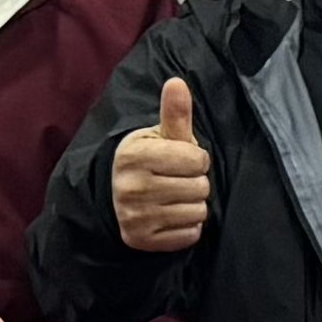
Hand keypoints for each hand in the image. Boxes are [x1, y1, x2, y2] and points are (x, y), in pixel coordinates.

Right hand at [109, 75, 212, 254]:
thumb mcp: (161, 135)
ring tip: (174, 197)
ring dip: (193, 205)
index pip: (198, 160)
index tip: (181, 160)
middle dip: (196, 182)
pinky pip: (190, 235)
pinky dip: (188, 227)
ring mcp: (133, 216)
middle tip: (176, 180)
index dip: (197, 159)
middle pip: (201, 187)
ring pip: (198, 212)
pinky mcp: (141, 240)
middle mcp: (129, 187)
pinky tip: (171, 216)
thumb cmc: (152, 159)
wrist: (120, 195)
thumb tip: (177, 82)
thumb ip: (175, 112)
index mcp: (134, 155)